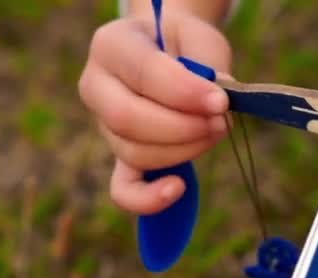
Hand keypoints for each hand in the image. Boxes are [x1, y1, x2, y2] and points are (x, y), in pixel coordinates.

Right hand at [79, 10, 231, 214]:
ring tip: (216, 131)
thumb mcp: (200, 38)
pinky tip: (177, 188)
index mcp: (111, 45)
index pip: (142, 72)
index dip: (184, 92)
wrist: (167, 53)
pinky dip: (148, 198)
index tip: (221, 101)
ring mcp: (104, 125)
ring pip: (134, 152)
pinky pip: (124, 189)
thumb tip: (217, 102)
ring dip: (183, 150)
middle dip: (182, 127)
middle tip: (220, 120)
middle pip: (127, 118)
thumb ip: (209, 64)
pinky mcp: (120, 156)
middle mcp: (96, 86)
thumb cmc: (183, 44)